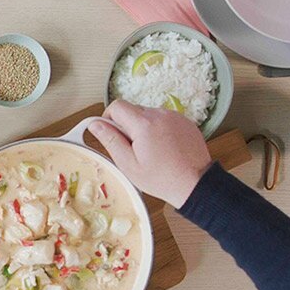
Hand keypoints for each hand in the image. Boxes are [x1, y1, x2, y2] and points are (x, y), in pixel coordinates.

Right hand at [86, 101, 210, 207]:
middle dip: (128, 125)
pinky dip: (160, 129)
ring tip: (151, 150)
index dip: (109, 118)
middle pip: (133, 110)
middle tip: (133, 149)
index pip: (117, 106)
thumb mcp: (128, 164)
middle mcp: (160, 114)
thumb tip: (94, 124)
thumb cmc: (161, 178)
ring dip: (144, 127)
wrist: (195, 184)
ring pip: (149, 115)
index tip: (112, 133)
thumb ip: (110, 140)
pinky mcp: (185, 121)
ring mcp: (175, 116)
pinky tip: (164, 148)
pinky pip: (165, 119)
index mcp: (143, 124)